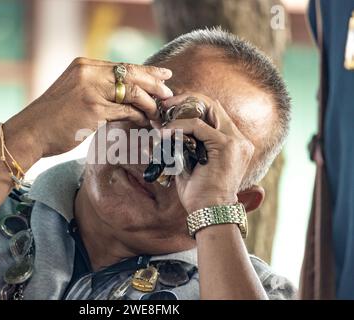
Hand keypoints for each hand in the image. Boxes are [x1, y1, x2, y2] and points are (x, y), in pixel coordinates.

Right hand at [10, 57, 172, 158]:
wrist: (31, 132)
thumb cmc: (52, 117)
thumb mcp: (73, 92)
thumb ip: (96, 87)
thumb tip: (124, 93)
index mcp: (84, 66)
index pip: (123, 65)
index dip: (147, 70)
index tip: (164, 75)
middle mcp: (88, 74)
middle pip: (132, 74)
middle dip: (155, 84)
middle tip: (169, 93)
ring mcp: (91, 91)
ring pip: (132, 92)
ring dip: (150, 104)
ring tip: (158, 113)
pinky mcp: (93, 110)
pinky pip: (126, 112)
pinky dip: (139, 117)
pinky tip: (145, 122)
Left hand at [161, 93, 254, 212]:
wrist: (209, 212)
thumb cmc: (199, 194)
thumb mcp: (189, 163)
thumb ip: (179, 143)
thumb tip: (160, 126)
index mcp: (234, 142)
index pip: (213, 112)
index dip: (190, 105)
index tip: (168, 109)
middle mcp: (238, 139)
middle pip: (212, 104)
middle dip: (185, 100)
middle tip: (163, 105)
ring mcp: (235, 141)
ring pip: (207, 109)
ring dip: (180, 111)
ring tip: (161, 117)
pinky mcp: (226, 145)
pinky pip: (197, 125)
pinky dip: (178, 127)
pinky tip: (164, 134)